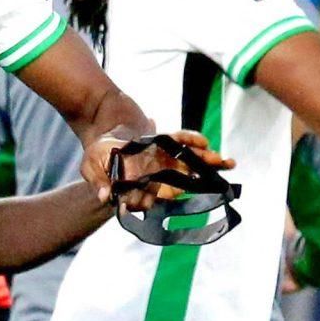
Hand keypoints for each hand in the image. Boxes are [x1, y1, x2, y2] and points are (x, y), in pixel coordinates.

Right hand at [85, 126, 230, 203]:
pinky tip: (205, 141)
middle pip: (181, 181)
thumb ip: (98, 181)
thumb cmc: (97, 152)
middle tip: (216, 183)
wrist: (104, 124)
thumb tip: (104, 197)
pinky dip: (193, 140)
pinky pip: (182, 141)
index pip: (154, 195)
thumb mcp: (91, 166)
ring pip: (189, 162)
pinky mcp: (167, 142)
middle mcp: (154, 175)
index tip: (175, 193)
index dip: (166, 194)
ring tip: (229, 163)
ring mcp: (163, 159)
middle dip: (200, 183)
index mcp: (138, 186)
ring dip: (208, 163)